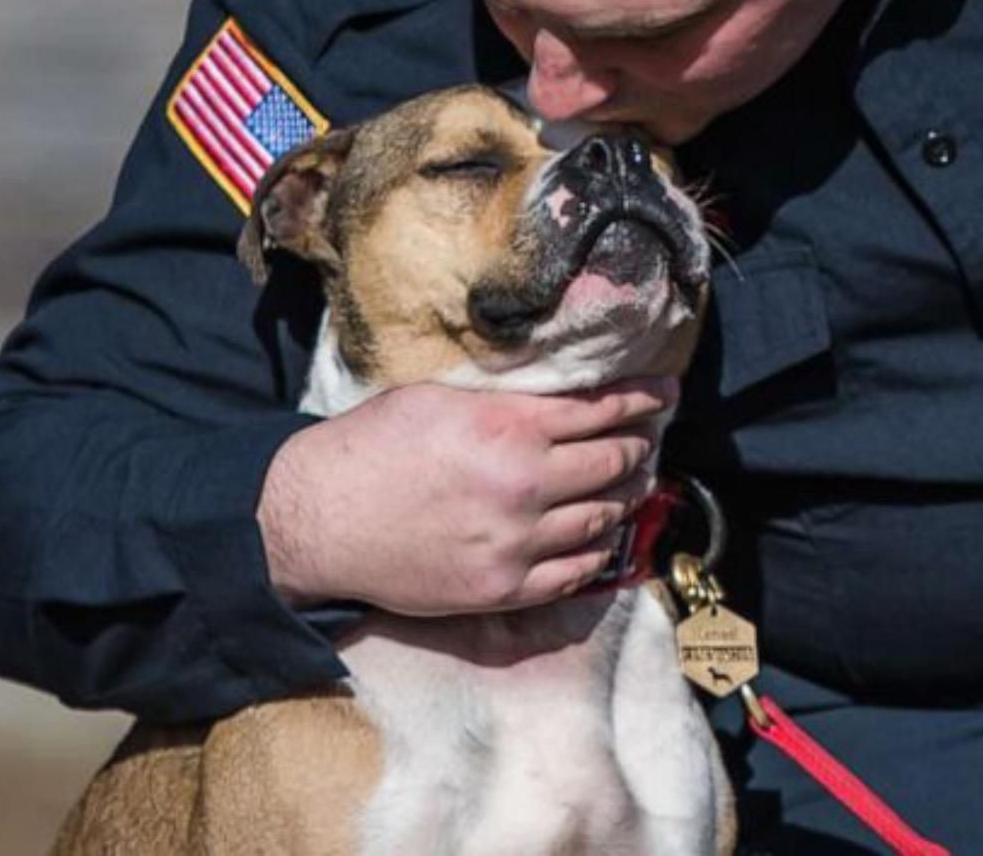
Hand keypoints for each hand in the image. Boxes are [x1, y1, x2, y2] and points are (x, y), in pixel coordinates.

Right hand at [256, 377, 676, 614]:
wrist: (316, 519)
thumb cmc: (372, 447)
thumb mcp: (441, 399)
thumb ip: (507, 400)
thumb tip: (559, 396)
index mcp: (510, 427)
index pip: (602, 410)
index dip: (643, 399)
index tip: (666, 394)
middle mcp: (524, 484)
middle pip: (613, 462)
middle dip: (639, 445)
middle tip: (649, 436)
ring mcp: (517, 542)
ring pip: (601, 517)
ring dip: (625, 496)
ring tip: (634, 482)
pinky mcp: (502, 587)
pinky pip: (575, 572)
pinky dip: (599, 551)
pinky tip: (605, 536)